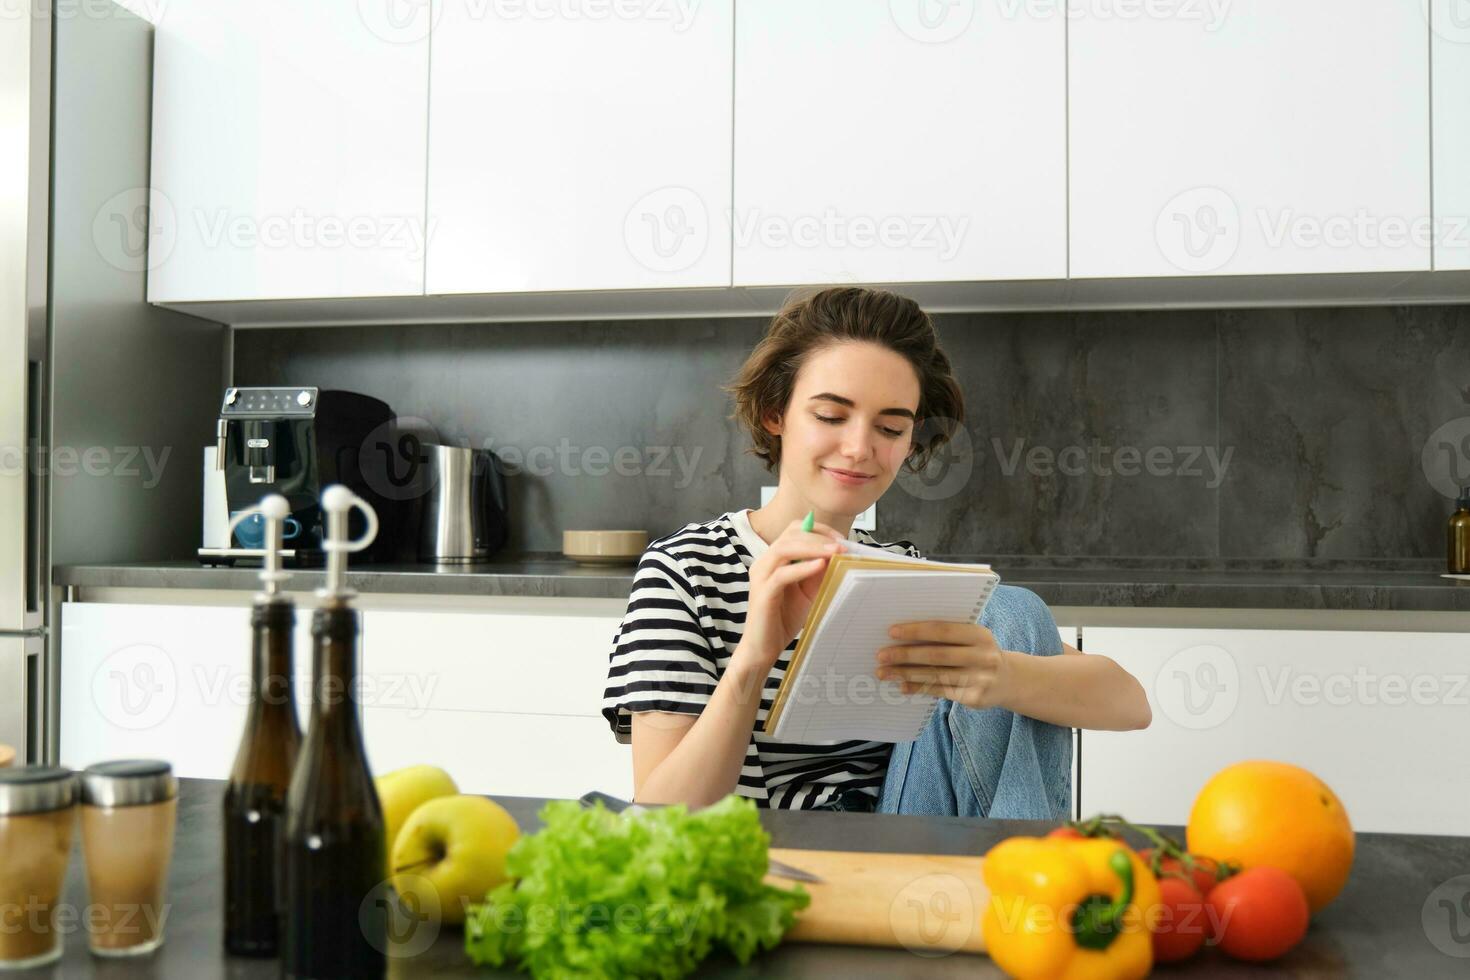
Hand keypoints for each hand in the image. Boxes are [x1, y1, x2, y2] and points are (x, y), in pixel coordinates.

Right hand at [734, 518, 845, 675]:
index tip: (842, 539)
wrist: (763, 648)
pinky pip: (782, 574)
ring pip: (785, 548)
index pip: (795, 530)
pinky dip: (803, 567)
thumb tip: (840, 555)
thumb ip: (819, 573)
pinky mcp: (762, 592)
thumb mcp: (809, 592)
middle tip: (843, 545)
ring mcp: (761, 576)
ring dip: (813, 547)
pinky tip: (820, 566)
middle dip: (819, 537)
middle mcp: (764, 562)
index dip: (819, 530)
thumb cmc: (783, 619)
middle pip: (791, 534)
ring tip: (835, 552)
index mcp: (774, 558)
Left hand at [874, 621, 1010, 709]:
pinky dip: (918, 688)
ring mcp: (979, 679)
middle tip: (881, 655)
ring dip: (906, 674)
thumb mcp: (972, 639)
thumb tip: (904, 635)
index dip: (916, 631)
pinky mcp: (974, 698)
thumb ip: (947, 635)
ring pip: (936, 675)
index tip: (892, 632)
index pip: (943, 630)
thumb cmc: (979, 653)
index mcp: (979, 634)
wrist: (1008, 681)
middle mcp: (983, 656)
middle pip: (937, 655)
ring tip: (884, 673)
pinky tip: (902, 686)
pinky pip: (940, 691)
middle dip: (906, 655)